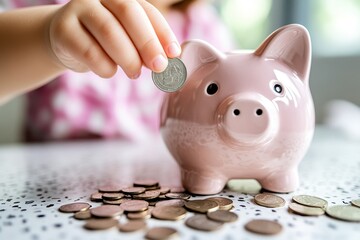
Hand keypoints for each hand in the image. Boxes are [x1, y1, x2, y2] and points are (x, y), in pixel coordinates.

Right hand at [48, 0, 180, 78]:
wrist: (66, 39)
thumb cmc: (104, 41)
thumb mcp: (128, 38)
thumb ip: (146, 44)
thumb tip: (168, 61)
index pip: (147, 11)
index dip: (163, 33)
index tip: (174, 54)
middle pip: (128, 13)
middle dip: (148, 43)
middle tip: (159, 67)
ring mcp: (77, 9)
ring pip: (109, 32)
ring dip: (128, 58)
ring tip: (134, 72)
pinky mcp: (63, 30)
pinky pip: (90, 52)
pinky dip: (105, 67)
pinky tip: (109, 71)